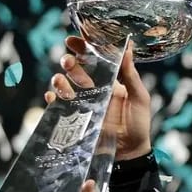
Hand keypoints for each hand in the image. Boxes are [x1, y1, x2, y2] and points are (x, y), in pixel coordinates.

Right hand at [46, 37, 152, 160]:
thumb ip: (131, 74)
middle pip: (75, 70)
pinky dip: (52, 101)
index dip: (83, 47)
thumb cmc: (139, 124)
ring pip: (63, 86)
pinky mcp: (75, 119)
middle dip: (69, 62)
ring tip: (62, 82)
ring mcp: (83, 104)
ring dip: (59, 80)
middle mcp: (93, 89)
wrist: (131, 153)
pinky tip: (53, 99)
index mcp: (109, 80)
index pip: (94, 58)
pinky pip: (58, 107)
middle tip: (69, 62)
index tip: (75, 39)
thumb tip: (129, 46)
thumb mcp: (139, 97)